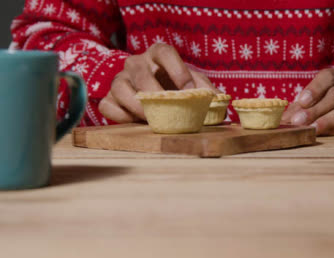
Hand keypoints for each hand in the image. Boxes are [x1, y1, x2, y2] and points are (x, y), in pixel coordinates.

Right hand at [99, 43, 215, 122]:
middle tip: (166, 109)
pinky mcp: (109, 97)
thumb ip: (205, 90)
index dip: (177, 69)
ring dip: (135, 105)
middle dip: (154, 92)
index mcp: (158, 55)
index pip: (164, 52)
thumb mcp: (193, 84)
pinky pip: (106, 105)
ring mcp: (120, 79)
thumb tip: (218, 102)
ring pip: (119, 87)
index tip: (189, 88)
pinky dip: (119, 115)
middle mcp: (136, 63)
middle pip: (140, 72)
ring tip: (150, 119)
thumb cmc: (174, 86)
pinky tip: (134, 122)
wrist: (152, 94)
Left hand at [282, 68, 333, 135]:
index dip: (315, 89)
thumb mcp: (304, 108)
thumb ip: (295, 111)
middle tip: (299, 121)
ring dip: (328, 120)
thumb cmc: (316, 111)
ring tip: (312, 129)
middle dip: (316, 109)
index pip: (328, 77)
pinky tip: (327, 135)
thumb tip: (281, 121)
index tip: (301, 101)